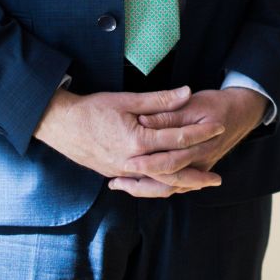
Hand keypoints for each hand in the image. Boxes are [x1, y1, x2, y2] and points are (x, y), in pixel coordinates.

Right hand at [33, 85, 225, 195]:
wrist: (61, 125)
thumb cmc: (92, 109)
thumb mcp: (127, 99)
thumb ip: (160, 100)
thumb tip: (187, 92)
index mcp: (137, 141)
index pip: (177, 139)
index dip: (200, 133)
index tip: (218, 128)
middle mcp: (132, 161)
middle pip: (173, 171)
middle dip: (197, 174)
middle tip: (218, 177)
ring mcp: (123, 172)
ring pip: (158, 184)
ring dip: (181, 185)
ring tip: (200, 186)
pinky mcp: (116, 175)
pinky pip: (143, 186)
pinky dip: (160, 187)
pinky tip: (171, 187)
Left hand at [121, 87, 267, 195]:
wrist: (242, 113)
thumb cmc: (217, 105)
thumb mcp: (193, 104)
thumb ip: (168, 114)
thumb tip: (143, 120)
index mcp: (200, 145)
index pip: (169, 160)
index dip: (146, 164)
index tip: (124, 164)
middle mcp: (201, 161)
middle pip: (167, 180)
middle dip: (140, 183)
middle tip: (115, 182)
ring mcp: (201, 169)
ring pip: (171, 188)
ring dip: (145, 189)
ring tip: (120, 185)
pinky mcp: (198, 170)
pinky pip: (176, 186)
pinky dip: (157, 188)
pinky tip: (138, 185)